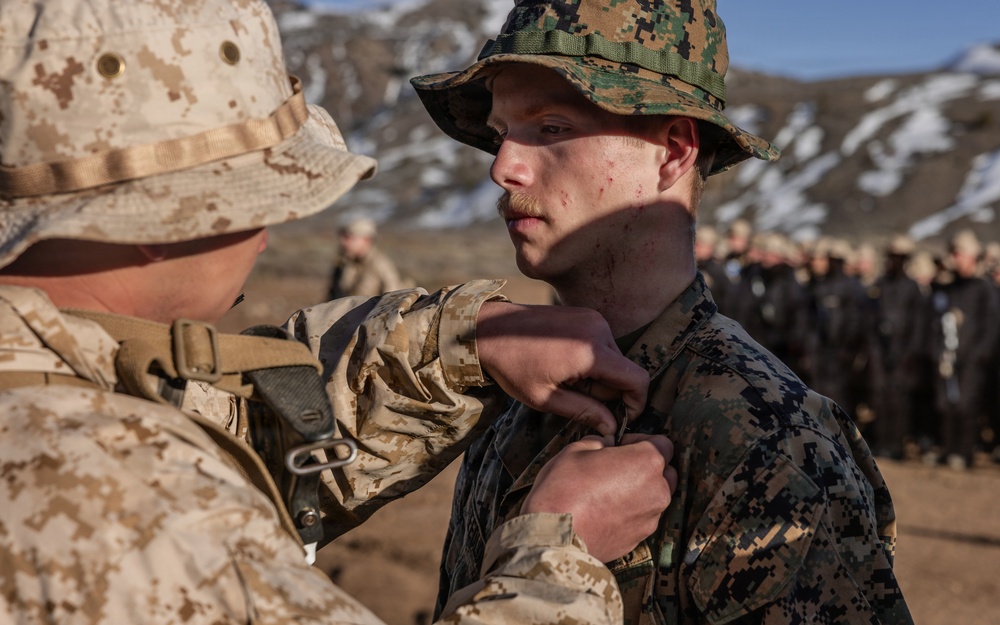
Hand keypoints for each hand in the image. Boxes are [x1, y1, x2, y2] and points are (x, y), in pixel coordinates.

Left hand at [476, 302, 647, 435]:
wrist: (490, 329)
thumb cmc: (513, 366)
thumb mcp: (546, 398)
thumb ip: (584, 412)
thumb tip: (612, 427)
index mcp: (591, 352)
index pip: (637, 379)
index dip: (637, 402)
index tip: (624, 417)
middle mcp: (599, 330)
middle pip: (624, 370)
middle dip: (609, 391)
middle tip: (577, 399)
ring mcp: (593, 318)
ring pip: (613, 358)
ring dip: (599, 376)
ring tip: (565, 380)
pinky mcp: (586, 315)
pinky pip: (602, 344)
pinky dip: (592, 360)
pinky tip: (565, 365)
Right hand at [520, 434, 677, 562]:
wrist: (554, 537)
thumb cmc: (563, 489)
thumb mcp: (575, 450)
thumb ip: (599, 442)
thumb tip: (606, 445)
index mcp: (646, 462)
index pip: (663, 443)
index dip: (641, 440)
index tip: (622, 444)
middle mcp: (657, 490)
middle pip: (665, 472)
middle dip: (646, 467)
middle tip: (617, 467)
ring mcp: (651, 518)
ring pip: (654, 497)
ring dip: (640, 491)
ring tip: (608, 492)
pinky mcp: (640, 539)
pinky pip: (642, 518)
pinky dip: (630, 512)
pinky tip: (605, 512)